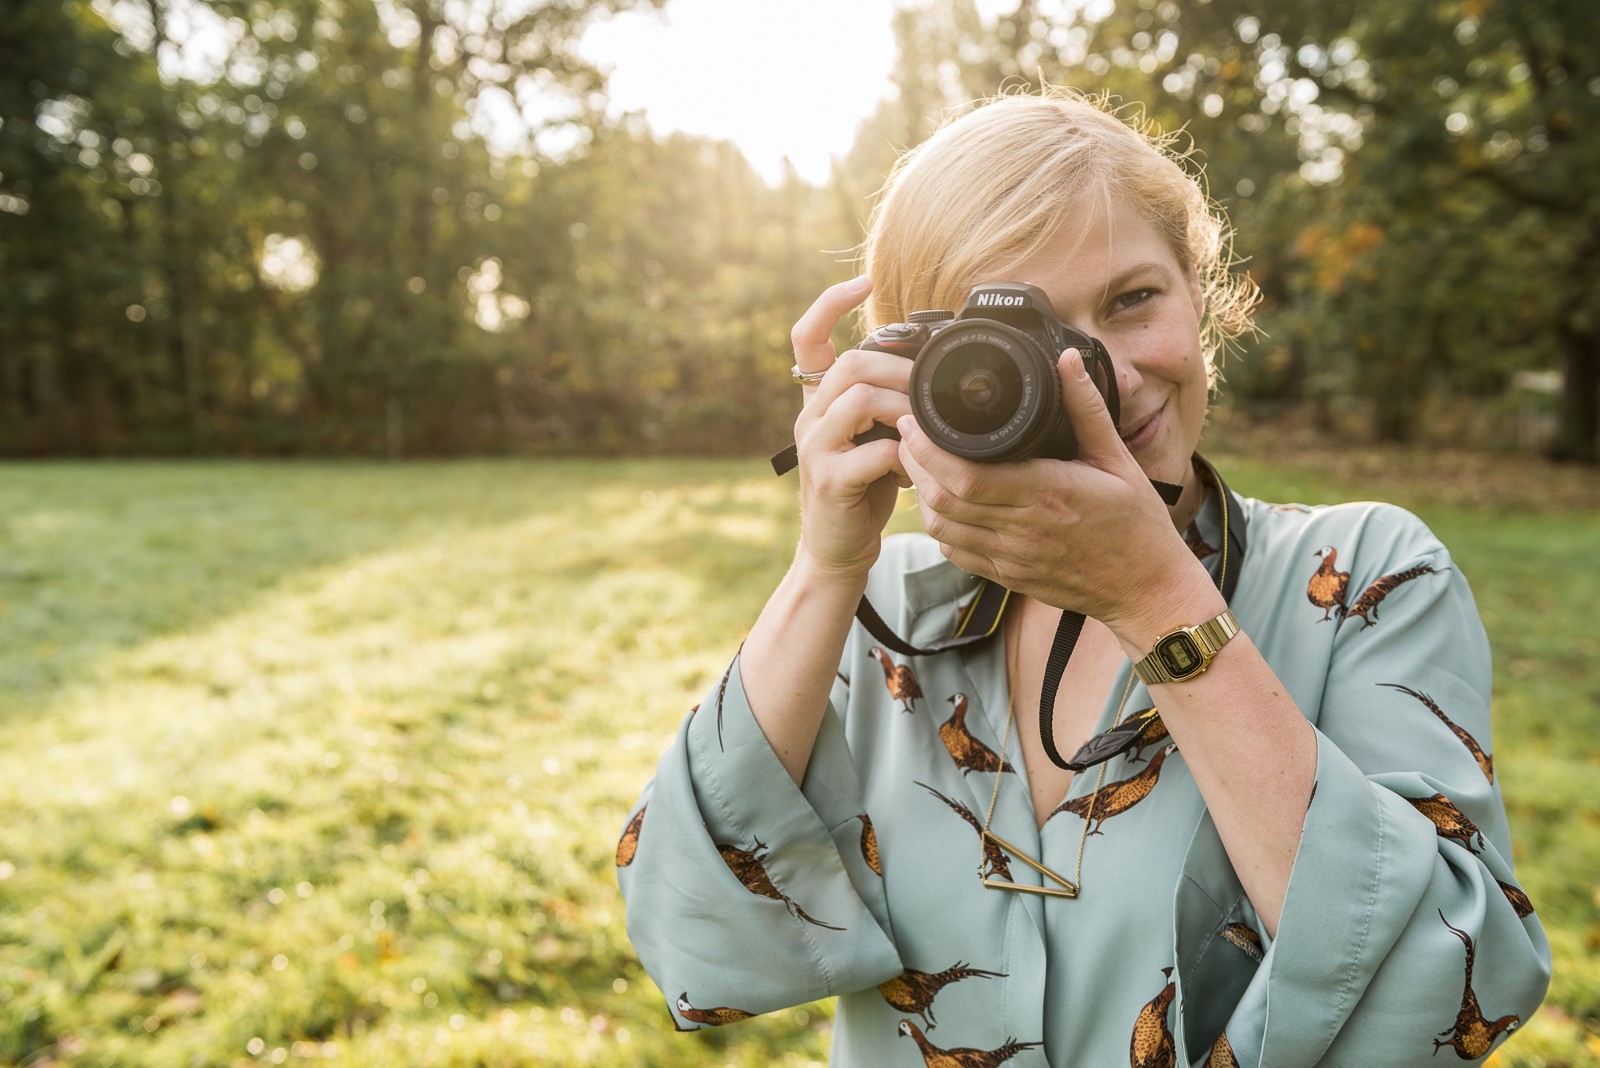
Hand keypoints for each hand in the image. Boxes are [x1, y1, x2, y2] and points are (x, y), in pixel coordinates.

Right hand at [790, 277, 914, 581]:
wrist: (837, 551)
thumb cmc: (863, 491)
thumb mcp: (870, 437)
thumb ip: (884, 403)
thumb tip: (927, 368)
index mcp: (817, 402)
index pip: (806, 337)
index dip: (831, 303)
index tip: (865, 282)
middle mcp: (808, 419)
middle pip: (850, 363)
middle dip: (900, 369)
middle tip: (930, 392)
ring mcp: (815, 449)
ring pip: (861, 398)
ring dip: (906, 408)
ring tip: (926, 428)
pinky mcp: (830, 481)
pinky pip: (876, 450)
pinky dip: (907, 454)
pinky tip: (917, 468)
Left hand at [897, 348, 1218, 644]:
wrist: (1146, 590)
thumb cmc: (1137, 524)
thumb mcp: (1118, 459)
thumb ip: (1086, 409)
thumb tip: (1067, 359)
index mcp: (1048, 494)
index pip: (967, 476)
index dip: (929, 450)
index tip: (914, 422)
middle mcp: (1023, 529)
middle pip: (943, 499)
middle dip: (915, 465)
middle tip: (906, 435)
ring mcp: (1012, 557)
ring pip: (943, 529)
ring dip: (922, 496)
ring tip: (917, 465)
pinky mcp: (1008, 577)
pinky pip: (957, 553)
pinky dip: (940, 528)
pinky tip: (941, 503)